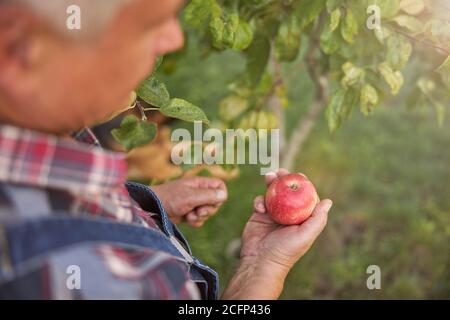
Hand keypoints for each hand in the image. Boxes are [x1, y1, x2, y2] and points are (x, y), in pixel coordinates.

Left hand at [152, 177, 227, 226]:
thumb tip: (224, 195)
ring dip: (200, 217)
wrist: (152, 208)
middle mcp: (199, 192)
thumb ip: (208, 196)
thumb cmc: (169, 198)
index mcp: (200, 183)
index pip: (220, 186)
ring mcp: (194, 203)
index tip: (211, 201)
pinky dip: (195, 222)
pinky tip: (186, 219)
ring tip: (189, 215)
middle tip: (197, 211)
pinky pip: (200, 220)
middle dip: (208, 210)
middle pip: (216, 202)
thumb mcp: (190, 197)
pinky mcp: (189, 213)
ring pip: (208, 213)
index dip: (220, 195)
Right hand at [222, 169, 331, 299]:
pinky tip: (259, 207)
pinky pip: (259, 201)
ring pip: (272, 193)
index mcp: (301, 218)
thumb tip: (328, 201)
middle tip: (281, 171)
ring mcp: (273, 214)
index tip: (299, 175)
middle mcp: (287, 215)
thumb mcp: (305, 236)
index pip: (304, 197)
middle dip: (284, 180)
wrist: (260, 262)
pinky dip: (259, 200)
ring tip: (268, 176)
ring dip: (271, 183)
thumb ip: (317, 219)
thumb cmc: (285, 251)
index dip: (302, 185)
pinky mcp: (259, 215)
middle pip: (287, 192)